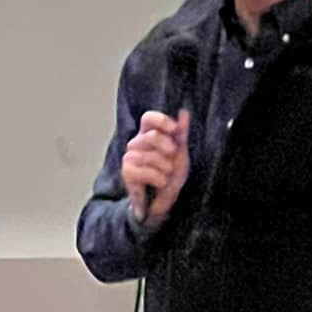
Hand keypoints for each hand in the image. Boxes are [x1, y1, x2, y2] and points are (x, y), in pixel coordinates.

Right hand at [122, 109, 190, 227]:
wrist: (162, 200)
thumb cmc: (169, 175)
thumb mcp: (180, 154)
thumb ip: (181, 133)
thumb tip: (184, 111)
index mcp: (148, 135)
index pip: (148, 118)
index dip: (161, 120)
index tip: (174, 129)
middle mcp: (136, 143)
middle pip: (151, 136)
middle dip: (168, 148)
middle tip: (173, 156)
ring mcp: (130, 157)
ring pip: (149, 156)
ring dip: (165, 168)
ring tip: (166, 175)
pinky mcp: (127, 172)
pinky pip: (144, 171)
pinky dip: (157, 178)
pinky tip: (159, 183)